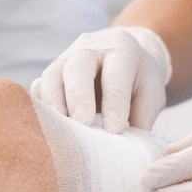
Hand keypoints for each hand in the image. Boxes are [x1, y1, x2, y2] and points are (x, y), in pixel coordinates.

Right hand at [31, 26, 171, 132]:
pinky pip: (38, 87)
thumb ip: (144, 113)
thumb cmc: (139, 77)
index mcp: (120, 47)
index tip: (114, 129)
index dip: (114, 101)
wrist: (124, 56)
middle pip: (76, 68)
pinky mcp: (51, 73)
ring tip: (62, 132)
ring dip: (54, 106)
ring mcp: (65, 58)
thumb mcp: (152, 90)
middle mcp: (90, 48)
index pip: (115, 72)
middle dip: (78, 99)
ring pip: (51, 76)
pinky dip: (40, 108)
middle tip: (83, 125)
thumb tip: (130, 144)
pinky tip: (47, 127)